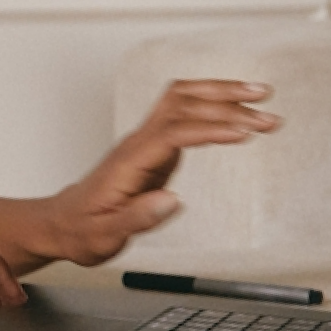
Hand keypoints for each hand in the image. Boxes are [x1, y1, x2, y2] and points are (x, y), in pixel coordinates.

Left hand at [38, 79, 279, 266]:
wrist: (62, 223)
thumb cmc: (82, 230)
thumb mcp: (105, 236)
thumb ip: (138, 218)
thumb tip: (172, 201)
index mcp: (128, 162)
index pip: (172, 133)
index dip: (209, 129)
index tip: (244, 133)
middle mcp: (137, 143)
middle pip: (180, 103)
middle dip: (226, 103)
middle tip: (268, 117)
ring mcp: (145, 141)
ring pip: (182, 99)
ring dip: (222, 94)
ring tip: (262, 97)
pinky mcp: (154, 146)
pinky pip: (185, 112)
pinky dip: (214, 106)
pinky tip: (239, 111)